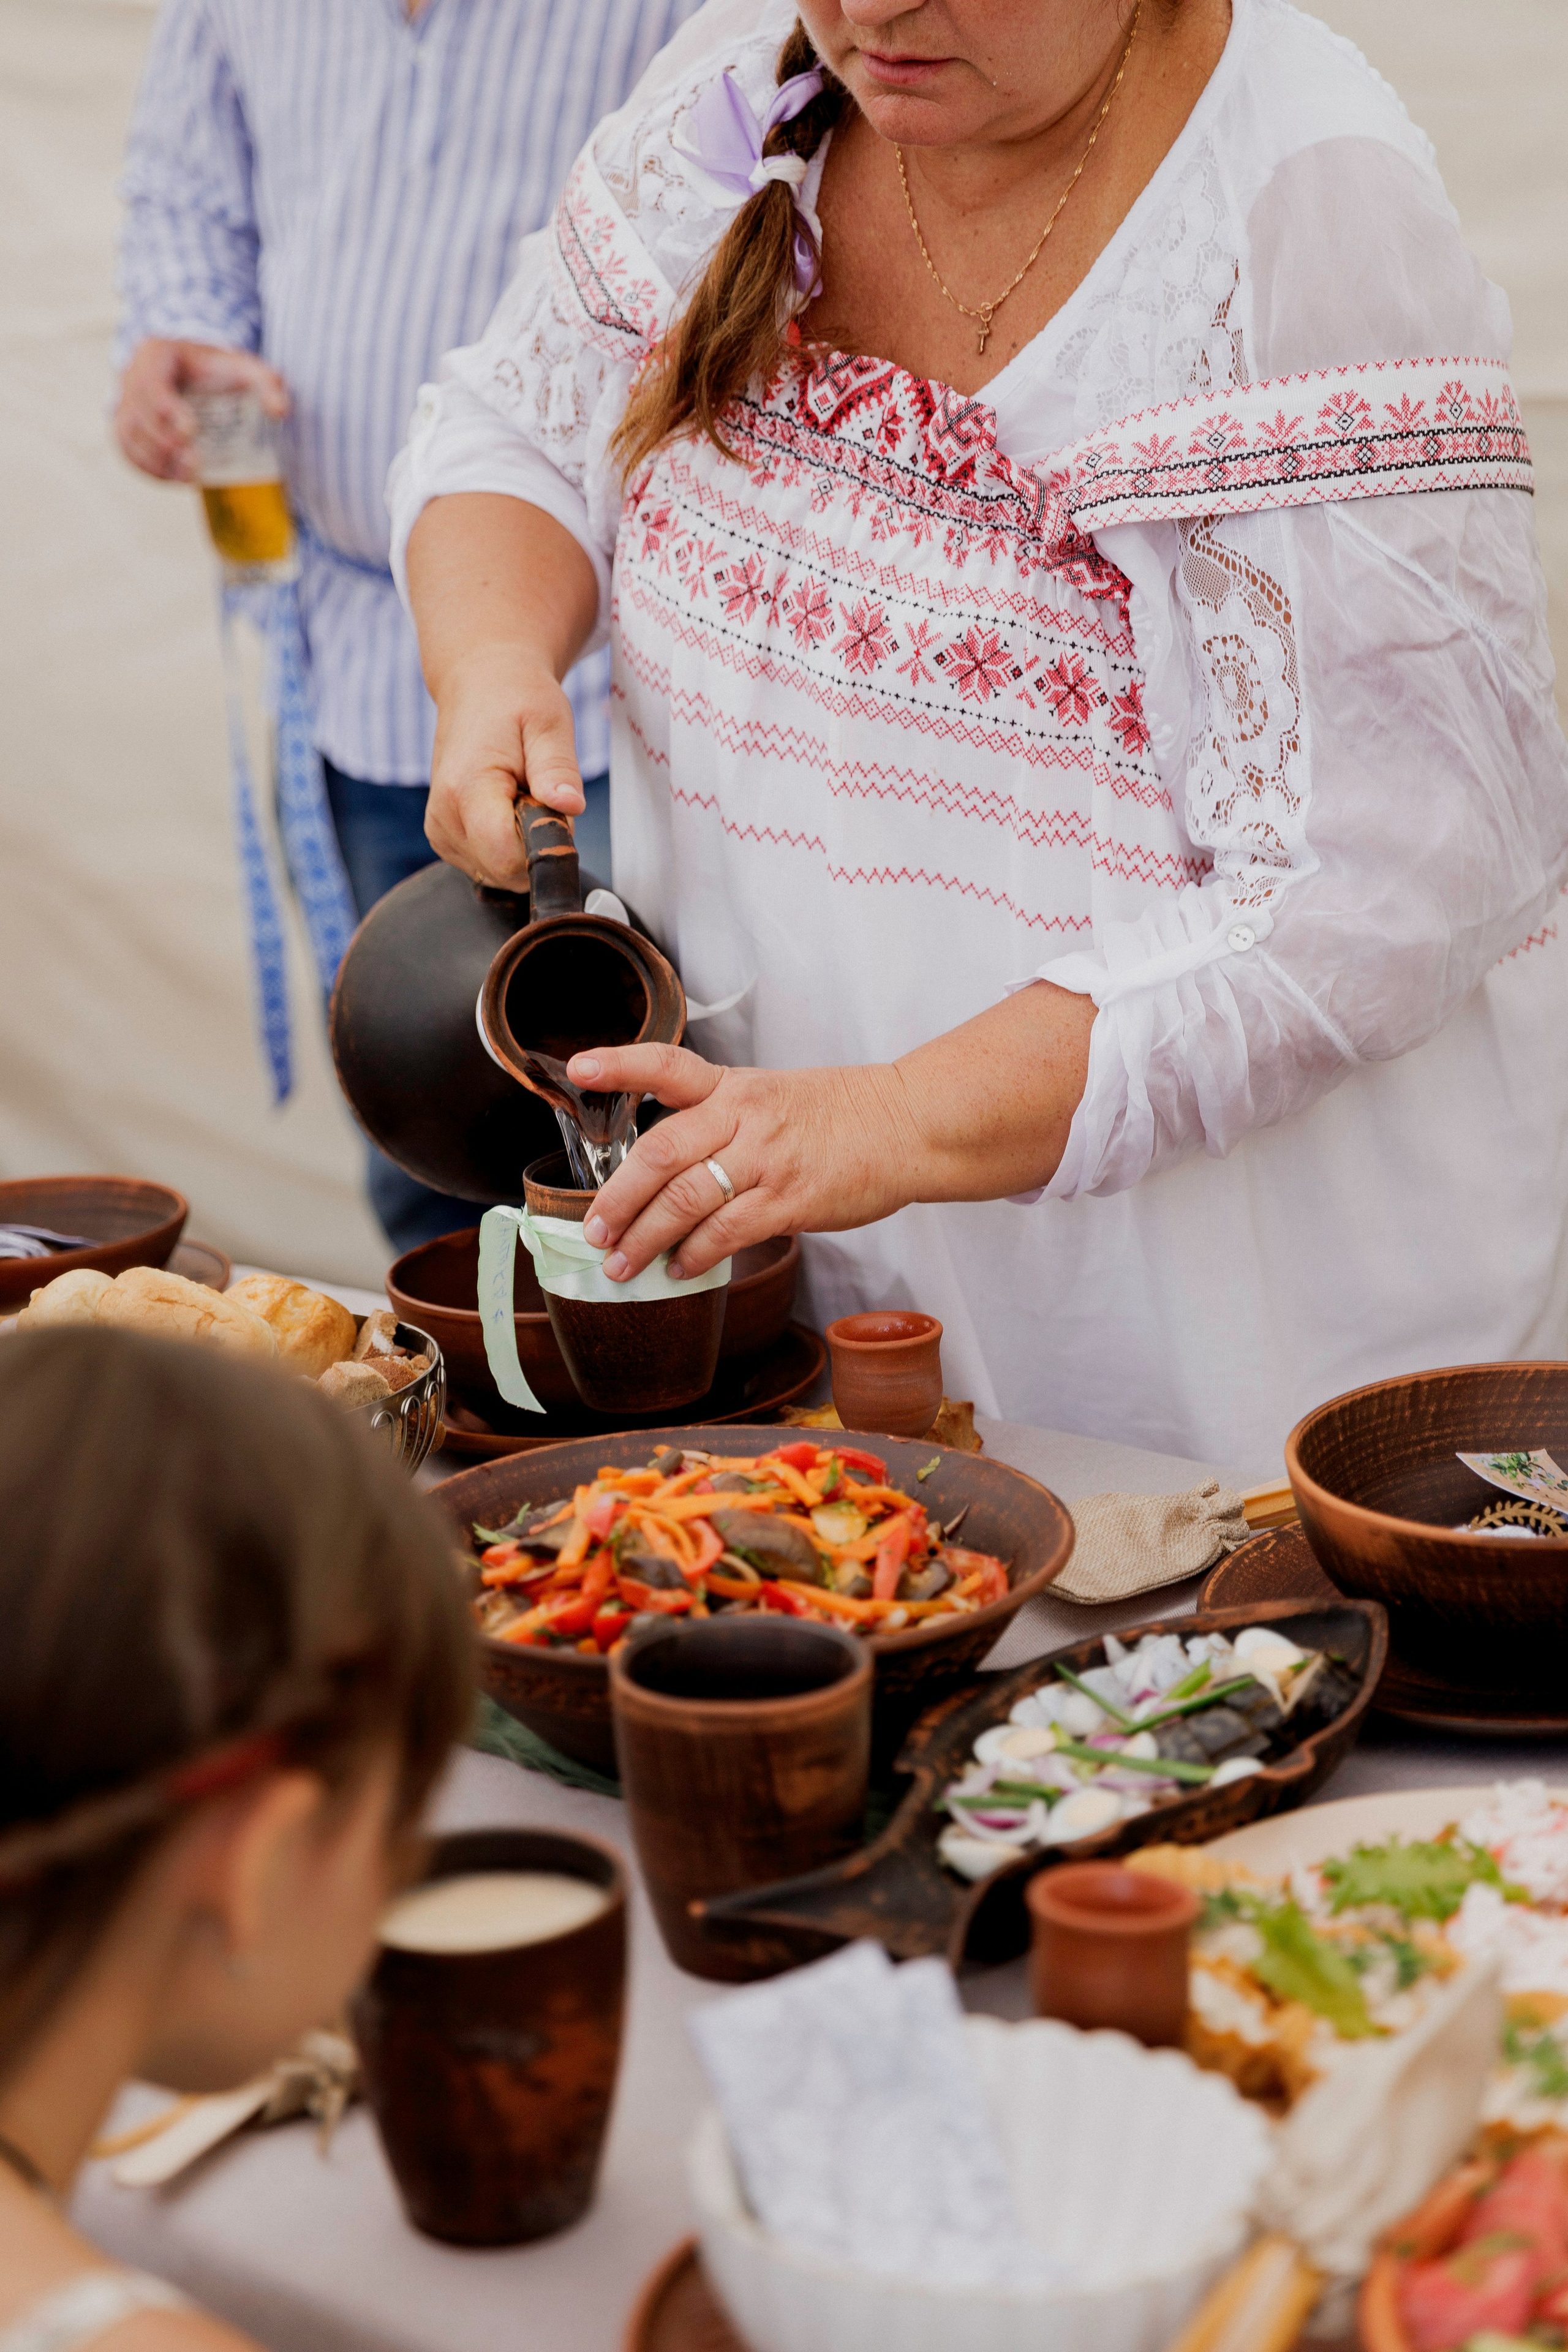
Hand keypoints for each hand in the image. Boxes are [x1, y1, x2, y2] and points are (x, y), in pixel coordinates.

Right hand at [114, 340, 287, 482]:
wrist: (193, 371)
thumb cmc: (217, 369)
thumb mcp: (243, 367)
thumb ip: (266, 381)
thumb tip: (280, 411)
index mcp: (156, 354)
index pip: (152, 383)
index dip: (167, 410)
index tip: (192, 432)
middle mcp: (132, 376)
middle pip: (137, 413)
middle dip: (164, 442)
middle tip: (196, 463)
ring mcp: (124, 402)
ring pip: (128, 435)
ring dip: (156, 460)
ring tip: (189, 476)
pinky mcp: (126, 426)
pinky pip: (127, 450)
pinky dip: (148, 468)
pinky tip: (176, 478)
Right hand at [423, 644, 583, 889]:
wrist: (480, 685)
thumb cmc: (517, 700)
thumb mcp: (549, 723)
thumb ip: (557, 769)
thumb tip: (570, 807)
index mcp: (465, 790)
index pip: (508, 858)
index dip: (545, 844)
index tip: (552, 805)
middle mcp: (444, 818)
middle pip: (507, 872)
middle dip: (536, 844)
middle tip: (537, 793)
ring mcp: (440, 832)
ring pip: (500, 874)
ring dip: (523, 844)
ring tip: (520, 793)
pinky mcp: (444, 839)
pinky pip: (490, 866)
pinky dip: (508, 844)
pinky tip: (506, 807)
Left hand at [569, 983, 1096, 1275]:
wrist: (908, 1125)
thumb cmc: (840, 1115)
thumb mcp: (773, 1096)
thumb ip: (720, 1122)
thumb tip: (665, 1175)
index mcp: (735, 1086)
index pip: (668, 1066)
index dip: (621, 1066)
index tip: (580, 1068)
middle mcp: (745, 1116)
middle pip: (660, 1152)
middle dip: (618, 1197)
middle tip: (592, 1230)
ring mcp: (768, 1158)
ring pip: (687, 1199)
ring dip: (646, 1238)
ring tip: (621, 1265)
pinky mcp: (791, 1199)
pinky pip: (728, 1232)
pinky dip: (696, 1254)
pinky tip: (681, 1269)